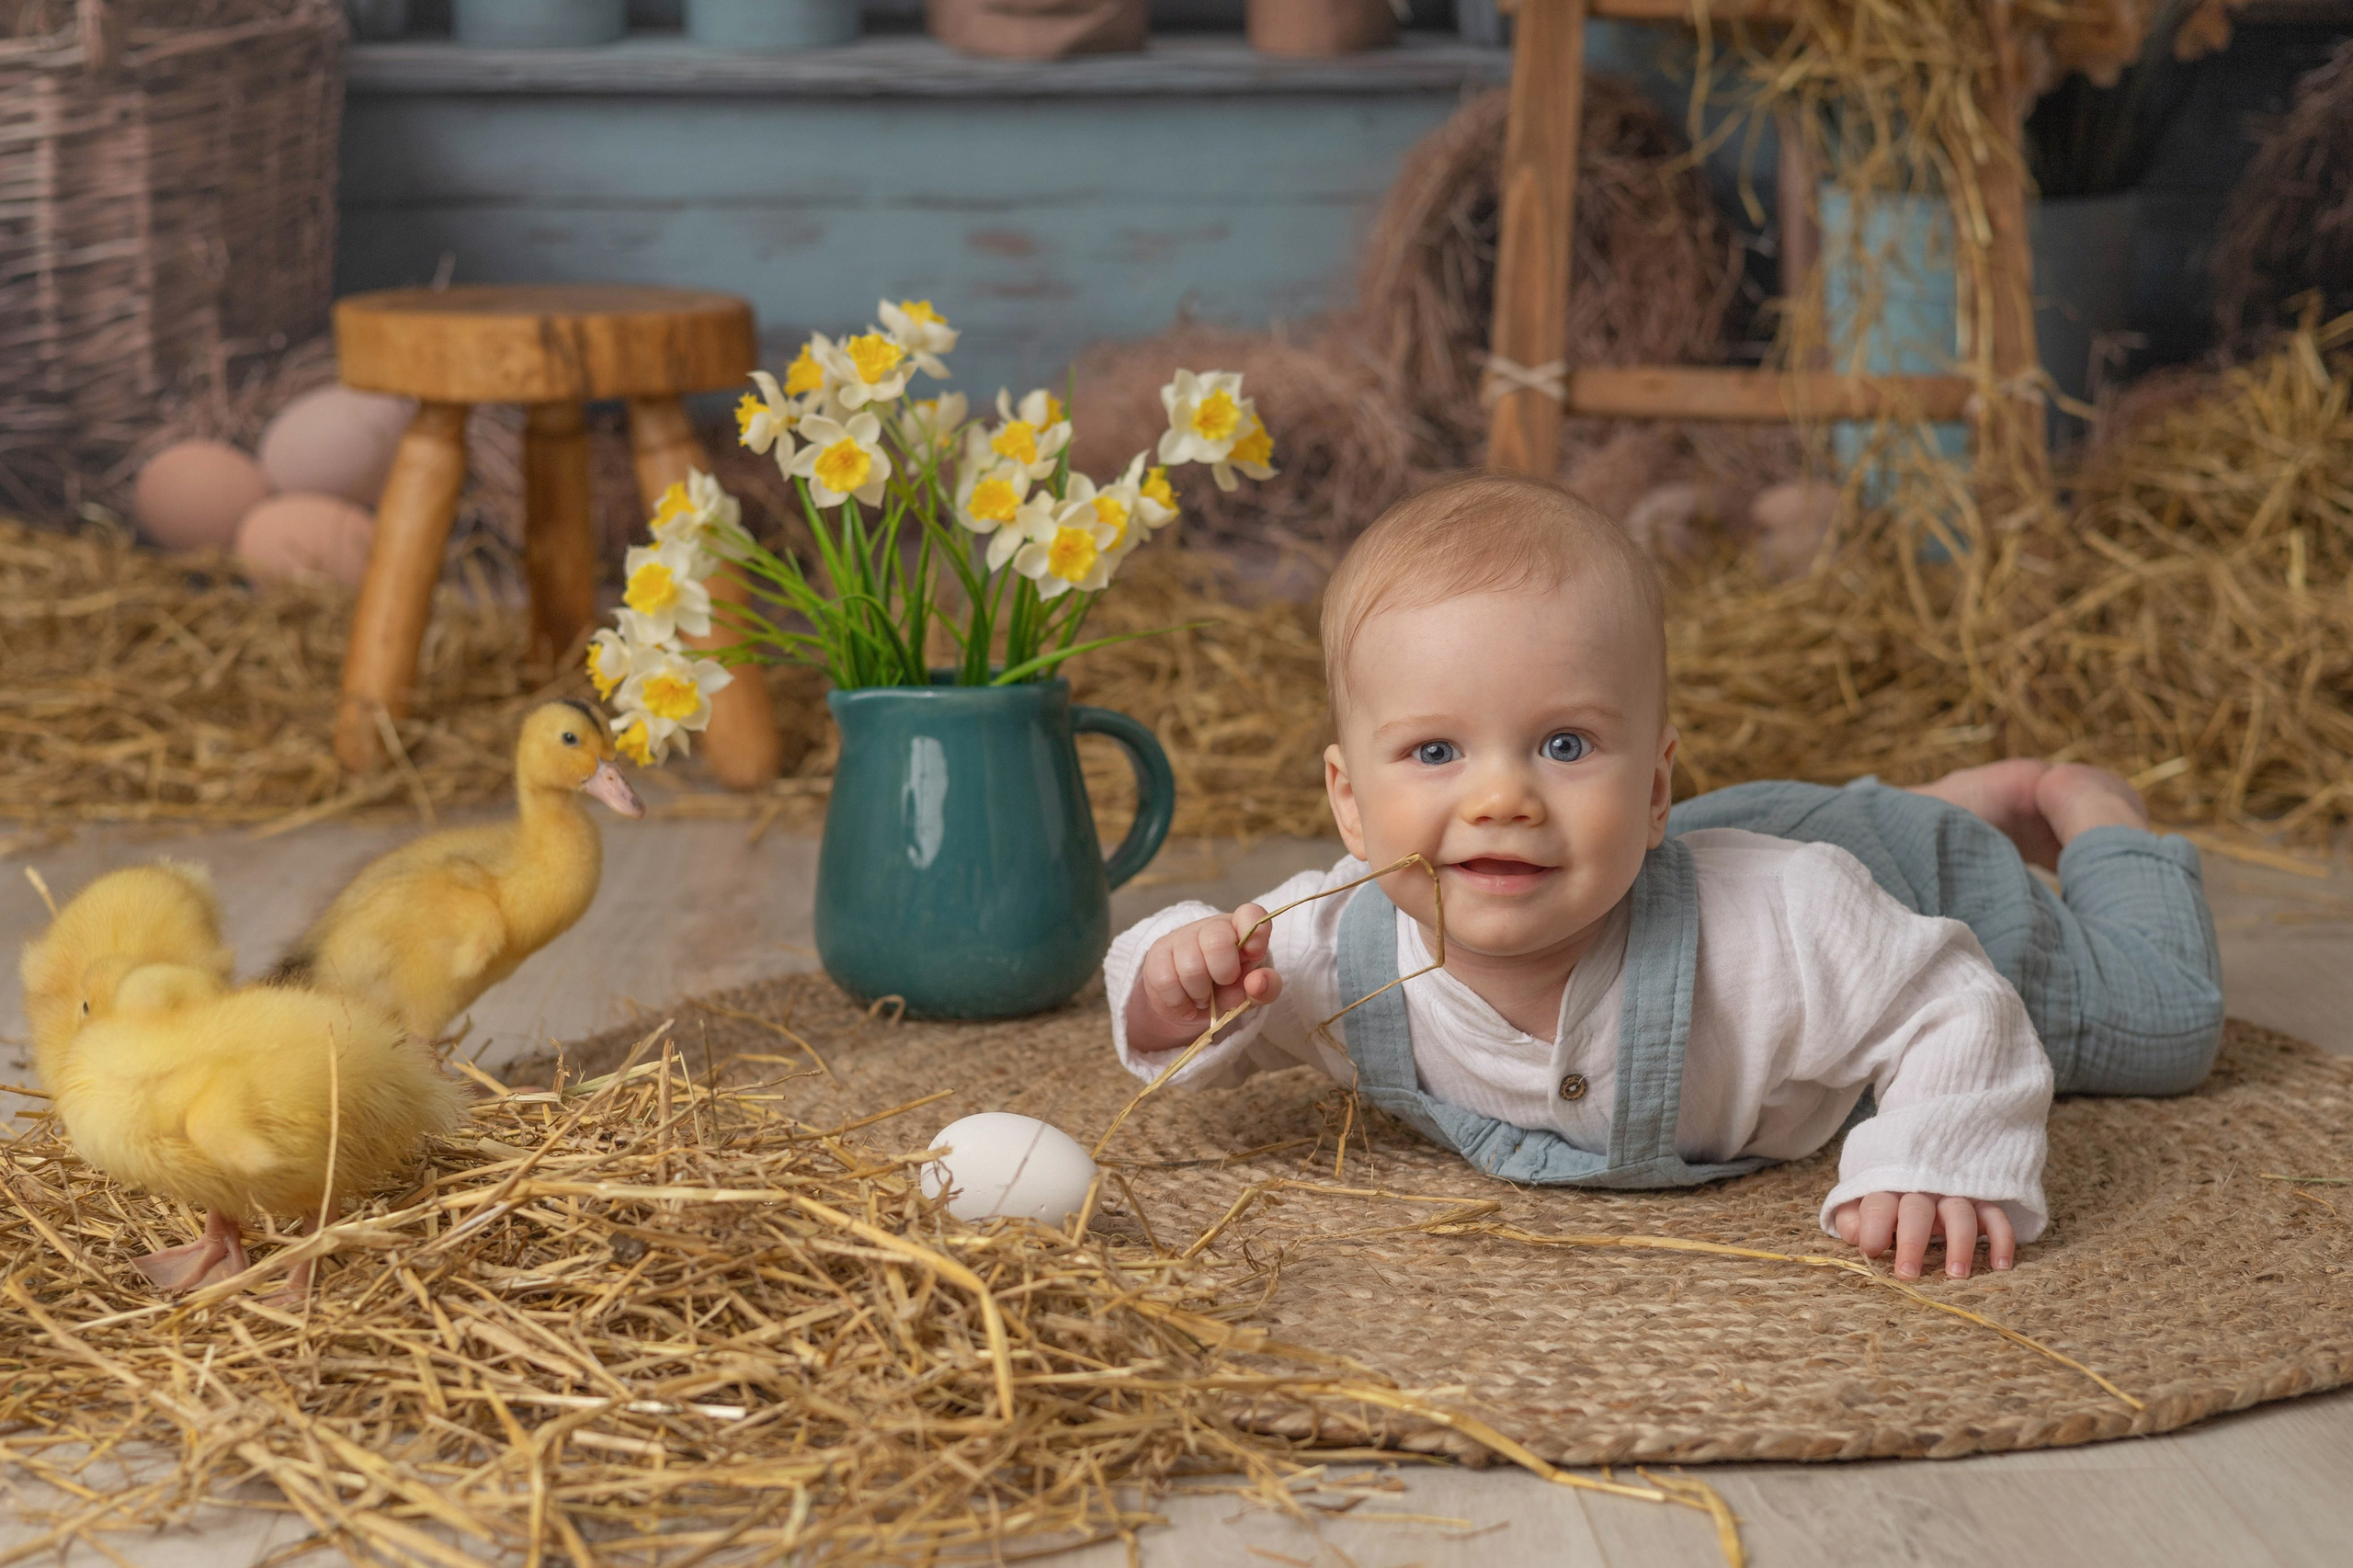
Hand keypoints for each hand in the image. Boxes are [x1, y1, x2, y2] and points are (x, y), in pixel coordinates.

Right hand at [1125, 904, 1282, 1055]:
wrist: (1189, 1004)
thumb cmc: (1227, 989)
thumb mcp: (1252, 992)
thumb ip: (1266, 987)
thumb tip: (1259, 981)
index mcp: (1241, 929)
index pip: (1251, 914)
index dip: (1255, 934)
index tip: (1253, 955)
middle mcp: (1211, 926)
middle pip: (1217, 940)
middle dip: (1223, 973)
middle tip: (1223, 984)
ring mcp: (1181, 937)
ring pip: (1190, 966)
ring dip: (1200, 994)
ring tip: (1203, 997)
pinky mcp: (1157, 954)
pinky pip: (1166, 981)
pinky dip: (1179, 1002)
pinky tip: (1186, 1003)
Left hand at [1833, 1192, 2015, 1279]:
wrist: (1912, 1162)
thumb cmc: (1883, 1197)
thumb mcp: (1858, 1202)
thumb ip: (1851, 1218)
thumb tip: (1856, 1235)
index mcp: (1886, 1189)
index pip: (1879, 1205)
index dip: (1874, 1227)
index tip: (1872, 1250)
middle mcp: (1921, 1189)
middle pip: (1917, 1211)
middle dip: (1912, 1242)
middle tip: (1908, 1275)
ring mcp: (1953, 1194)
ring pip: (1960, 1213)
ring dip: (1959, 1243)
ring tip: (1956, 1275)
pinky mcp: (1979, 1202)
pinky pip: (1995, 1216)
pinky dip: (2001, 1238)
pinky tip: (1999, 1265)